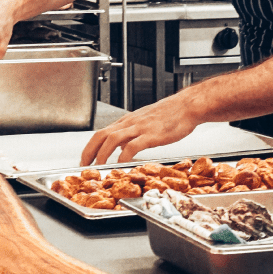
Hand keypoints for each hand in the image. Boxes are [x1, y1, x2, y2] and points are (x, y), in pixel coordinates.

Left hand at [80, 94, 199, 165]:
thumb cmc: (171, 114)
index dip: (90, 147)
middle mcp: (130, 123)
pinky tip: (122, 163)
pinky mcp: (151, 134)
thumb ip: (132, 134)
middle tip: (84, 165)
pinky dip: (124, 156)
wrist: (188, 106)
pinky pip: (132, 145)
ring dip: (102, 154)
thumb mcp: (146, 122)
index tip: (85, 159)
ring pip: (112, 139)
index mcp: (128, 121)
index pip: (101, 133)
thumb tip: (122, 147)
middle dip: (89, 151)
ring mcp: (140, 128)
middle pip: (101, 135)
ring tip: (99, 167)